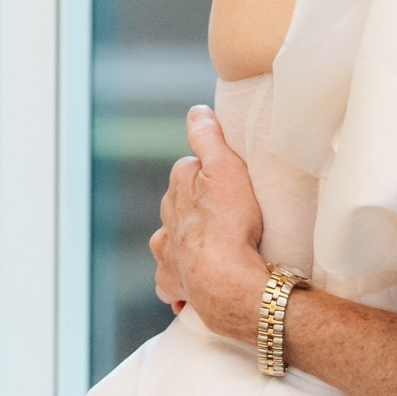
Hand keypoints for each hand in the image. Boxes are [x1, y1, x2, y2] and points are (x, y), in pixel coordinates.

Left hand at [151, 105, 271, 340]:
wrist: (224, 279)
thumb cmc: (230, 222)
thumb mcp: (225, 168)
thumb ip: (208, 139)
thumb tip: (196, 111)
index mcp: (178, 188)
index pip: (188, 169)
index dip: (209, 171)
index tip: (228, 178)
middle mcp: (166, 219)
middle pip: (178, 204)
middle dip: (195, 206)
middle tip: (227, 212)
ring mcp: (167, 253)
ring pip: (169, 241)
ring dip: (183, 242)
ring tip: (210, 247)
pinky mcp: (173, 283)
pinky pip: (170, 281)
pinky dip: (179, 280)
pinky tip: (191, 284)